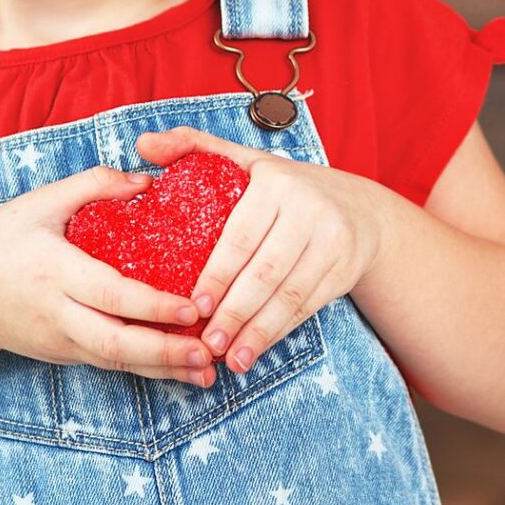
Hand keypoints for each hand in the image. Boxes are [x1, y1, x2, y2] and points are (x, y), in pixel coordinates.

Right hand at [0, 164, 219, 386]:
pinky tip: (182, 371)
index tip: (193, 307)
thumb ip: (92, 185)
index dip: (152, 304)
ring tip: (207, 372)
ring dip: (163, 369)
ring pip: (117, 361)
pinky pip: (111, 363)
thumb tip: (147, 179)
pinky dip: (148, 369)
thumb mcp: (37, 203)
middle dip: (163, 351)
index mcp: (53, 271)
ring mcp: (61, 341)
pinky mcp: (65, 355)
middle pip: (115, 341)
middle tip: (206, 351)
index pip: (109, 293)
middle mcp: (57, 313)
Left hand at [134, 125, 389, 376]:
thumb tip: (143, 144)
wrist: (361, 210)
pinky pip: (306, 307)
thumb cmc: (285, 187)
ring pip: (289, 295)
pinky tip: (255, 353)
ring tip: (230, 360)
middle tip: (206, 343)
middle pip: (266, 271)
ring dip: (258, 332)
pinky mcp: (344, 270)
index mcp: (276, 183)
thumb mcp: (244, 160)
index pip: (241, 236)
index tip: (195, 306)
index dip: (218, 274)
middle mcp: (309, 210)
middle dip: (235, 312)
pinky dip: (278, 333)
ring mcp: (331, 241)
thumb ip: (192, 148)